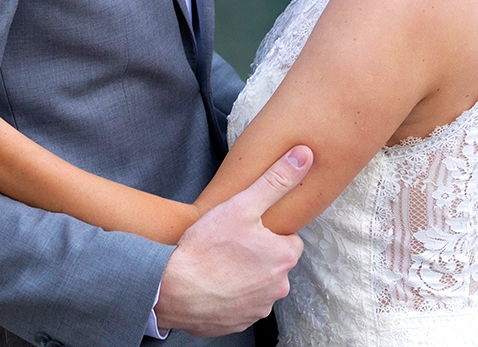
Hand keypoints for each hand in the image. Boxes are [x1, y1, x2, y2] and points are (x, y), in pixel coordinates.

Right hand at [155, 146, 312, 336]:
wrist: (172, 290)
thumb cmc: (207, 247)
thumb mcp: (242, 205)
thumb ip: (276, 180)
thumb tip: (304, 155)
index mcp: (284, 257)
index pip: (288, 240)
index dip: (267, 233)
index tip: (246, 230)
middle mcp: (279, 287)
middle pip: (274, 263)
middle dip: (257, 255)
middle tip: (229, 246)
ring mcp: (259, 308)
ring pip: (258, 285)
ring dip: (245, 276)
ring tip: (220, 265)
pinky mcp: (240, 323)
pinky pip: (241, 304)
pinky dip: (231, 296)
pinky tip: (214, 284)